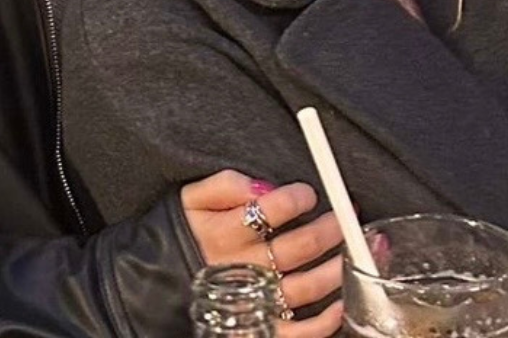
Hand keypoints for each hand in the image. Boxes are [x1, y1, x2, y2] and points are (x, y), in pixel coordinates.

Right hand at [181, 170, 345, 336]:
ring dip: (337, 267)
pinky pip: (298, 331)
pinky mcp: (260, 327)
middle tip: (344, 215)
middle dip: (329, 227)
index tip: (308, 193)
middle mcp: (242, 269)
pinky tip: (340, 302)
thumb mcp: (191, 200)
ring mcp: (254, 301)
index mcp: (223, 234)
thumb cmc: (183, 237)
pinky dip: (325, 320)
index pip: (269, 210)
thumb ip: (225, 185)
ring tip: (351, 250)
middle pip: (297, 247)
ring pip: (307, 286)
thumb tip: (262, 186)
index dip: (296, 198)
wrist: (156, 283)